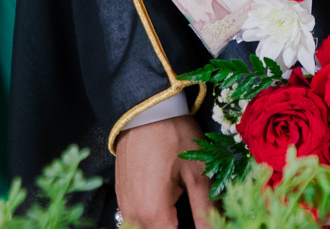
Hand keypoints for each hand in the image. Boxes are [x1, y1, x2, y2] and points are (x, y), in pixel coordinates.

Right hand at [114, 113, 214, 228]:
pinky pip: (138, 219)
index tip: (206, 225)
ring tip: (186, 209)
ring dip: (167, 223)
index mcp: (153, 213)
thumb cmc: (173, 136)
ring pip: (147, 228)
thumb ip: (206, 208)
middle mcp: (133, 216)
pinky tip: (173, 203)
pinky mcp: (123, 197)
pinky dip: (156, 218)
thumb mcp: (198, 171)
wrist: (144, 111)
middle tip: (201, 217)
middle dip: (179, 227)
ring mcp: (125, 207)